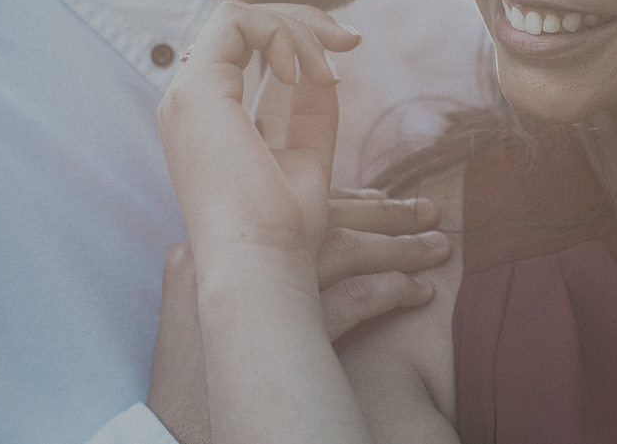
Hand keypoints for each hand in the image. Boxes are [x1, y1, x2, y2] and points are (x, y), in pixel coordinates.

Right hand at [146, 189, 449, 442]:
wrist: (177, 434)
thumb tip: (297, 252)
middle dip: (382, 213)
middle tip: (429, 211)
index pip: (287, 204)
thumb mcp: (208, 312)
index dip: (341, 198)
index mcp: (209, 248)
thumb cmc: (199, 382)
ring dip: (398, 248)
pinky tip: (419, 292)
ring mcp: (251, 294)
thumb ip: (246, 273)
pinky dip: (389, 291)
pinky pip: (348, 299)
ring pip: (342, 250)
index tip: (380, 197)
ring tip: (439, 249)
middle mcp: (227, 259)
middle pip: (320, 219)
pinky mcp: (277, 338)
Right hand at [158, 0, 358, 277]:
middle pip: (239, 26)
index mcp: (209, 118)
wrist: (262, 259)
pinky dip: (284, 36)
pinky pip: (239, 23)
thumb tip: (324, 62)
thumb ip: (310, 102)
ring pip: (241, 17)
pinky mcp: (196, 89)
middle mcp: (191, 101)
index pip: (221, 44)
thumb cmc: (285, 224)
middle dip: (299, 19)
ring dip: (299, 30)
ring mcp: (187, 94)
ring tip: (333, 68)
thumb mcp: (308, 150)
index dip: (245, 8)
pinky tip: (309, 71)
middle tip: (349, 39)